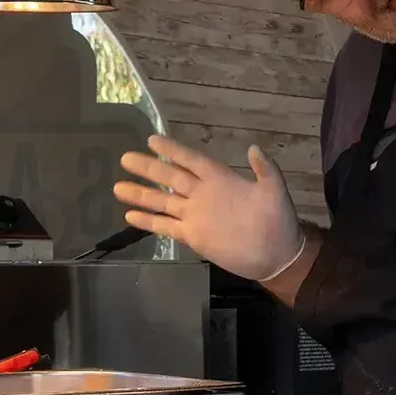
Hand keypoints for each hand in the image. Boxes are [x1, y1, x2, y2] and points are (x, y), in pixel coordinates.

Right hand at [113, 135, 305, 281]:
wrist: (276, 255)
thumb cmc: (278, 220)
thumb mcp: (275, 191)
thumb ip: (265, 169)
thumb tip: (253, 147)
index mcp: (221, 179)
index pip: (192, 160)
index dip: (173, 150)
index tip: (151, 140)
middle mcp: (203, 194)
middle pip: (171, 177)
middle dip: (149, 168)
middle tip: (125, 158)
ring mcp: (196, 215)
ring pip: (163, 201)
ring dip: (142, 195)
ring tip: (117, 187)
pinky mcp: (193, 236)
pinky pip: (167, 226)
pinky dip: (149, 222)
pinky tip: (130, 216)